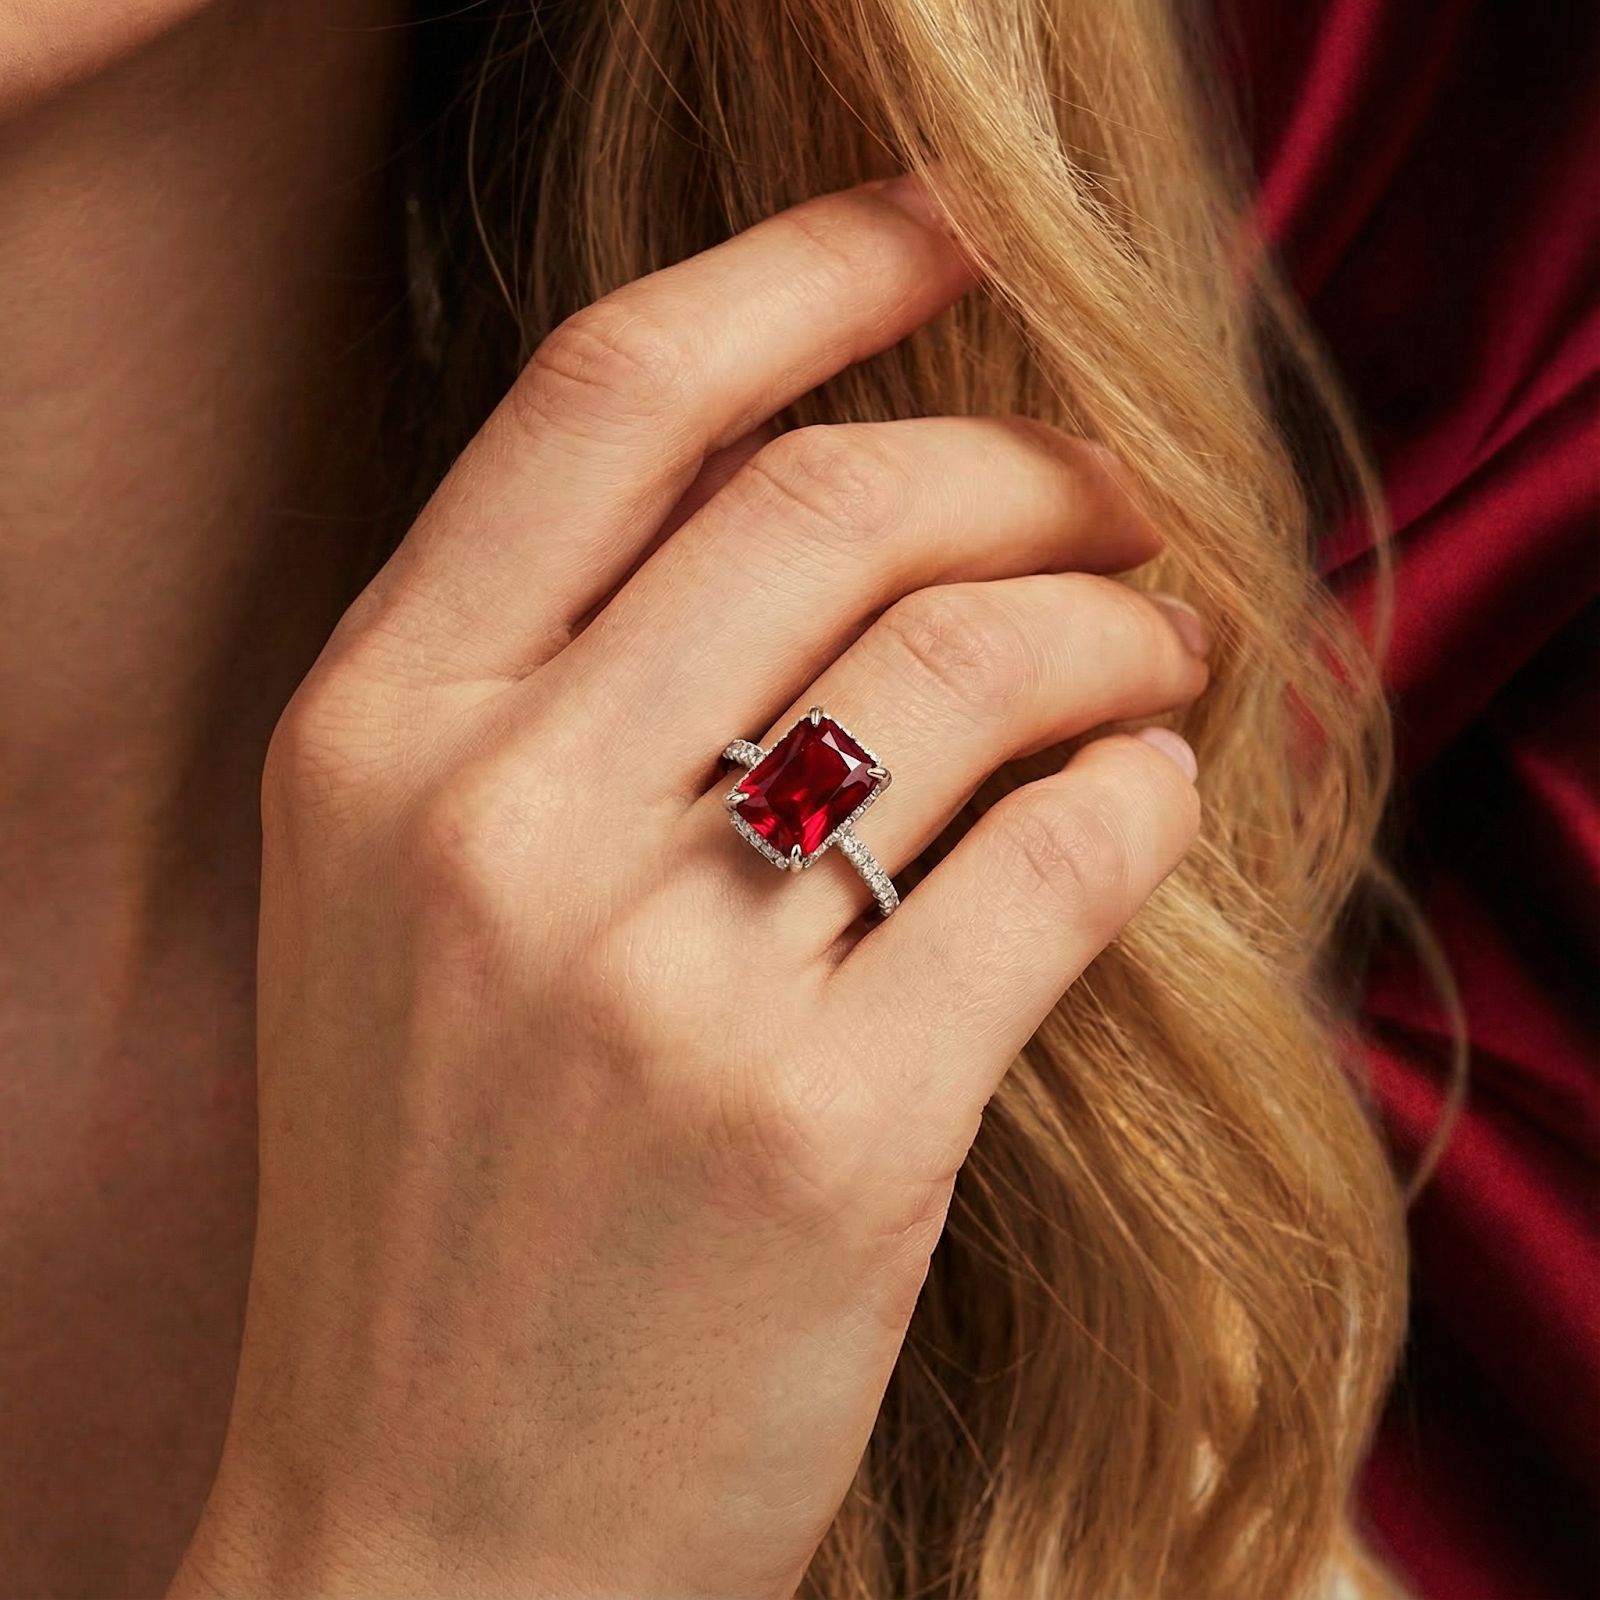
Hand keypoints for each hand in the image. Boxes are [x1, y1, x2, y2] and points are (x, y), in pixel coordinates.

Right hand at [171, 177, 1205, 1599]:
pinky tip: (1146, 808)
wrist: (432, 1520)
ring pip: (979, 663)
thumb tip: (837, 503)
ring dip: (1117, 629)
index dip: (803, 268)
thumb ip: (570, 686)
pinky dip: (1146, 798)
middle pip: (837, 499)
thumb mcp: (420, 898)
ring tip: (1158, 657)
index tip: (939, 233)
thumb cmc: (440, 1195)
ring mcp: (661, 982)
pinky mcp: (830, 1130)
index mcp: (375, 734)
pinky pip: (1065, 860)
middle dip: (1026, 466)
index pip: (612, 392)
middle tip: (1114, 501)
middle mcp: (498, 821)